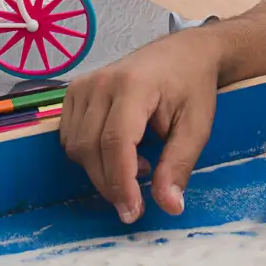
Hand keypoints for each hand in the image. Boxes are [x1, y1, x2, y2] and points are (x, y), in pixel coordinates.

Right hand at [60, 27, 219, 222]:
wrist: (183, 53)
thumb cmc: (192, 87)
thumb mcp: (197, 128)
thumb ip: (178, 166)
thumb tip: (169, 206)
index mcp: (134, 86)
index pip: (115, 142)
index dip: (120, 183)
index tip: (132, 212)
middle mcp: (100, 82)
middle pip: (90, 148)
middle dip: (110, 184)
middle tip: (137, 199)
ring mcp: (82, 84)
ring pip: (75, 146)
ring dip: (100, 169)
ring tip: (136, 163)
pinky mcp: (74, 90)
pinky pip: (69, 136)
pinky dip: (89, 154)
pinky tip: (118, 150)